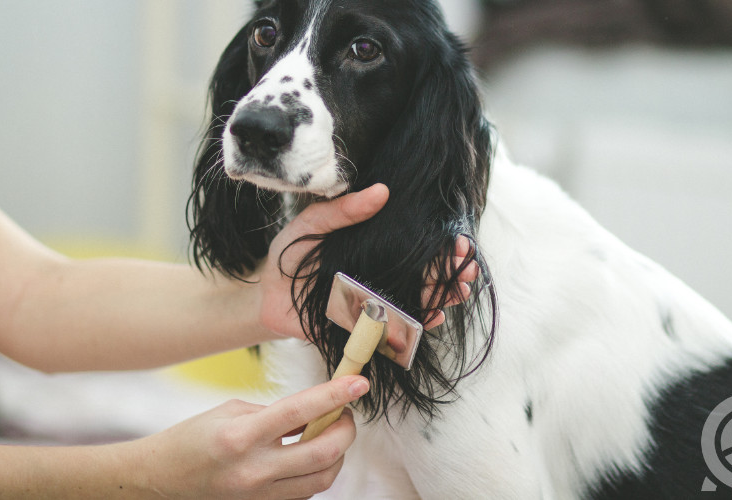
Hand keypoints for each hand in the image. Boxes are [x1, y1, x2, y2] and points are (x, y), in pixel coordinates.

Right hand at [129, 376, 369, 498]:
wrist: (162, 478)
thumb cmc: (193, 437)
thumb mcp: (231, 410)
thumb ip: (275, 412)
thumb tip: (315, 409)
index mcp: (241, 436)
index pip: (300, 412)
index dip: (335, 395)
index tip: (358, 383)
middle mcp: (253, 470)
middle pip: (323, 453)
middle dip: (346, 429)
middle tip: (345, 412)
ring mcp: (259, 495)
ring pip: (323, 479)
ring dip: (336, 453)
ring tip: (329, 432)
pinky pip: (306, 491)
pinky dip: (318, 470)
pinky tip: (311, 453)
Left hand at [257, 184, 478, 338]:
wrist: (264, 293)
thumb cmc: (289, 253)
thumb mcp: (314, 222)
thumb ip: (344, 209)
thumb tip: (382, 191)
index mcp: (376, 249)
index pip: (418, 248)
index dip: (443, 247)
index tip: (460, 242)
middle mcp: (382, 276)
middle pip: (427, 276)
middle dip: (453, 274)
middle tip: (467, 269)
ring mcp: (376, 303)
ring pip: (419, 302)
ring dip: (443, 298)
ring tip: (459, 291)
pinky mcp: (365, 328)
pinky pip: (396, 330)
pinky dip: (416, 326)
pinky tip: (431, 318)